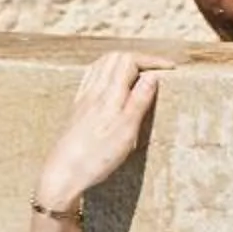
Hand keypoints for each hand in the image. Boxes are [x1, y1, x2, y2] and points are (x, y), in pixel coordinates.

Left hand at [32, 52, 165, 216]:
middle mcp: (93, 91)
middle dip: (138, 58)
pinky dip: (105, 72)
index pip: (129, 60)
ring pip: (101, 66)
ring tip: (138, 72)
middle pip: (115, 57)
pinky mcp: (76, 109)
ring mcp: (82, 99)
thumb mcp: (126, 130)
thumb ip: (139, 100)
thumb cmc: (96, 156)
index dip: (152, 60)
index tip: (170, 68)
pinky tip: (110, 84)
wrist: (63, 173)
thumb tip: (152, 75)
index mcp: (108, 94)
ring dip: (121, 62)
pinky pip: (90, 78)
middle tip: (156, 69)